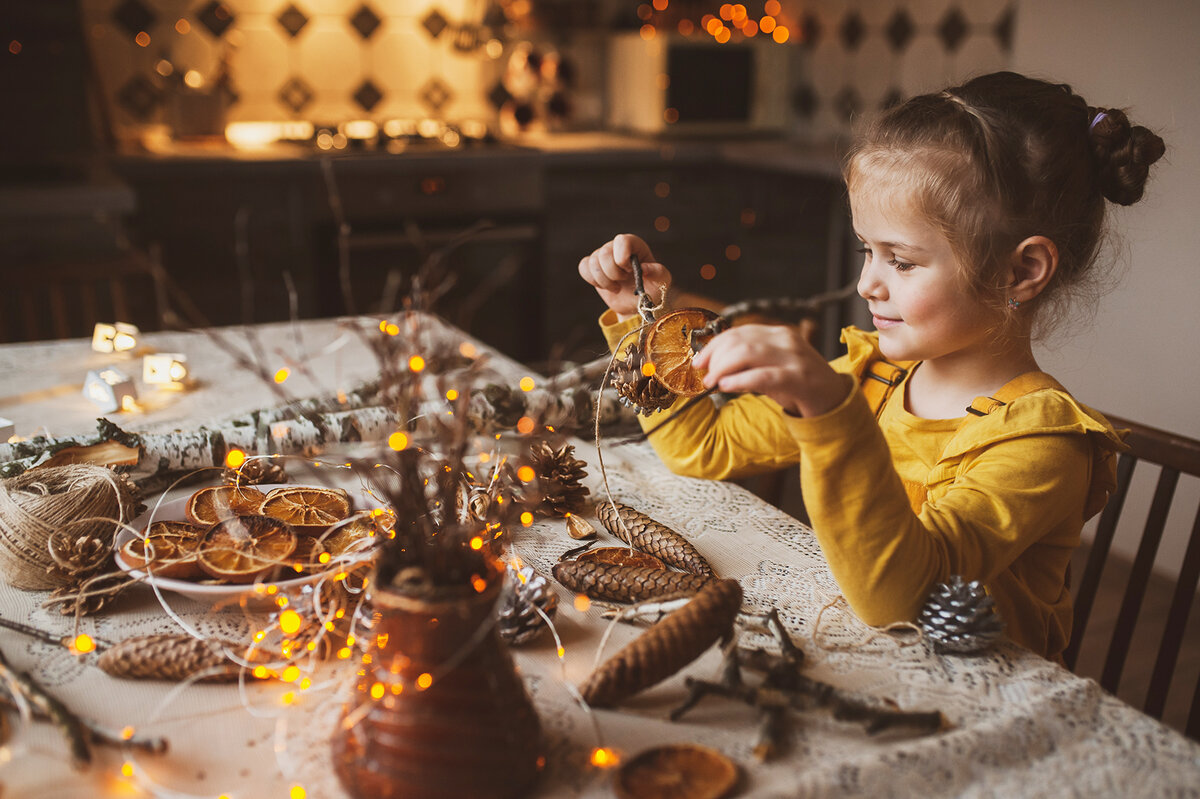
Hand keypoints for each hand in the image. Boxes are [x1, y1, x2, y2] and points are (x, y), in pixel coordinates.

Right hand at [578, 234, 671, 318]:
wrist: (637, 304)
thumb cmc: (652, 289)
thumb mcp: (662, 281)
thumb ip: (658, 272)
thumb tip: (644, 269)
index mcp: (635, 245)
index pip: (622, 241)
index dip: (622, 257)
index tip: (629, 270)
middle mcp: (617, 247)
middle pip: (604, 253)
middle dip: (614, 273)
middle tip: (624, 280)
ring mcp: (603, 256)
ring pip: (593, 262)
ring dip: (604, 280)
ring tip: (617, 286)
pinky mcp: (593, 267)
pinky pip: (583, 267)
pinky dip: (593, 280)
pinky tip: (605, 286)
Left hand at [691, 324, 848, 416]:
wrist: (834, 400)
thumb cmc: (799, 384)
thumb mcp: (773, 365)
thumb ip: (749, 359)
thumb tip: (713, 364)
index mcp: (779, 333)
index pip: (738, 332)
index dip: (714, 345)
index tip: (699, 362)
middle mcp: (786, 340)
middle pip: (739, 342)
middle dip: (715, 358)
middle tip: (704, 376)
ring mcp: (794, 358)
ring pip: (747, 354)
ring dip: (722, 369)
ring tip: (712, 383)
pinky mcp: (798, 379)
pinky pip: (761, 376)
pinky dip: (739, 380)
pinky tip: (726, 387)